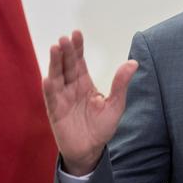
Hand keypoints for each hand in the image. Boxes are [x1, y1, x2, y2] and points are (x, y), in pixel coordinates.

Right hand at [42, 30, 137, 175]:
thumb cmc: (102, 126)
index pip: (80, 61)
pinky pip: (51, 99)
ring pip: (57, 77)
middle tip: (64, 38)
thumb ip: (121, 84)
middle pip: (67, 66)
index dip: (78, 48)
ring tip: (54, 48)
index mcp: (85, 83)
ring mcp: (62, 98)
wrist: (91, 149)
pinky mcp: (55, 112)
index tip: (77, 33)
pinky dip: (50, 89)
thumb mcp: (116, 104)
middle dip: (66, 51)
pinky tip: (48, 78)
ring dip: (55, 63)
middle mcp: (71, 87)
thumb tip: (133, 62)